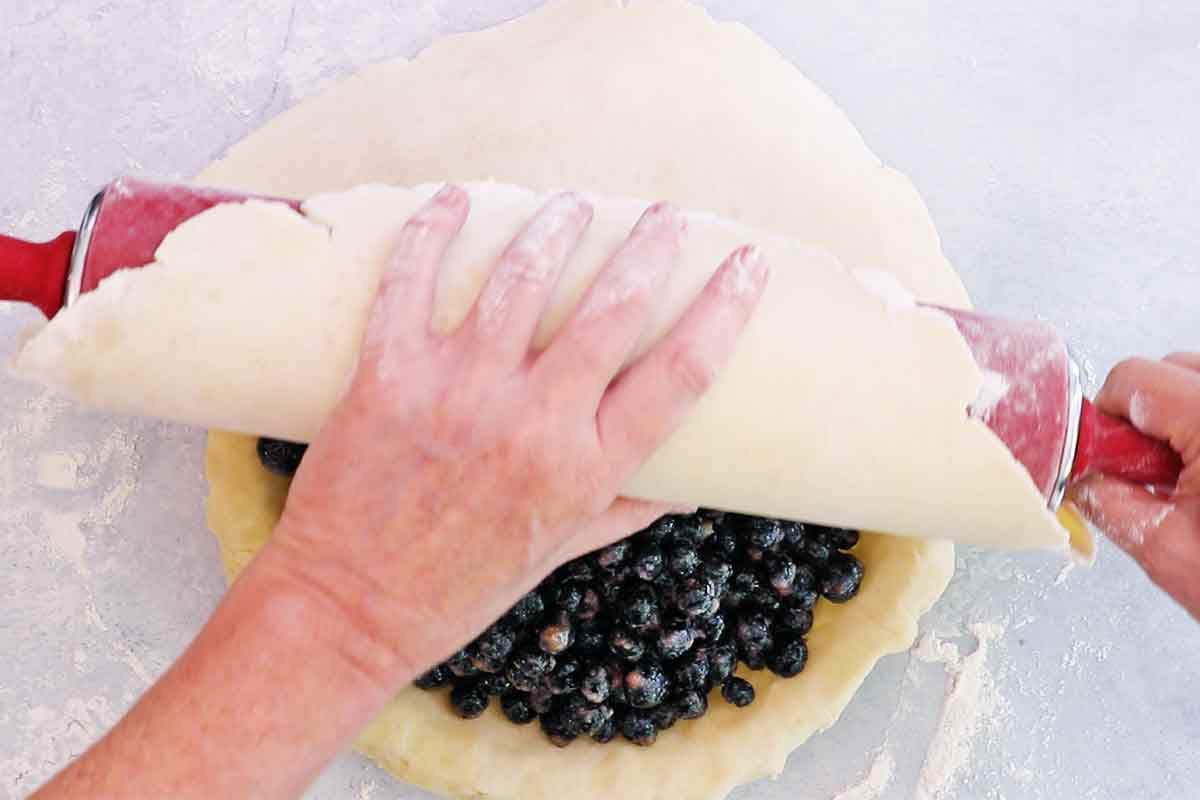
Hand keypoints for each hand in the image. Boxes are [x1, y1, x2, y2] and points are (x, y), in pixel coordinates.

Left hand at [266, 185, 768, 685]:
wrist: (348, 608)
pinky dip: (435, 229)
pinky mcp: (389, 373)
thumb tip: (685, 489)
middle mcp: (531, 423)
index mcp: (585, 470)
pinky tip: (458, 199)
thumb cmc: (457, 587)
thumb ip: (620, 507)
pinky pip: (413, 279)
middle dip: (649, 246)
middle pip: (613, 308)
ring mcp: (458, 391)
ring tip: (573, 204)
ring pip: (523, 277)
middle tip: (663, 214)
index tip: (746, 262)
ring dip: (558, 225)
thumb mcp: (557, 552)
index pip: (680, 374)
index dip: (724, 309)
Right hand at [1067, 353, 1199, 619]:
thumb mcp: (1167, 550)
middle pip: (1171, 370)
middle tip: (1154, 475)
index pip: (1133, 378)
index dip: (1107, 418)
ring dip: (1183, 419)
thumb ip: (1107, 502)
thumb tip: (1082, 478)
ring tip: (1192, 476)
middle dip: (1147, 418)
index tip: (1106, 456)